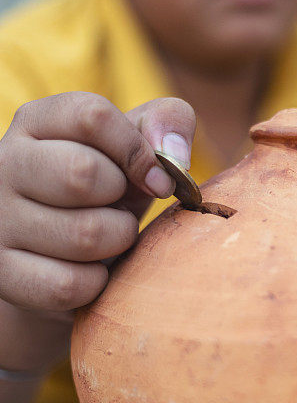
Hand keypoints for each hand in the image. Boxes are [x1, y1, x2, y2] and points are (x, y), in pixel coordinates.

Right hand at [0, 92, 195, 313]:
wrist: (63, 250)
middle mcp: (4, 163)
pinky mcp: (4, 275)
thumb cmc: (109, 187)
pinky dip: (96, 283)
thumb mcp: (137, 145)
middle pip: (81, 173)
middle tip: (119, 207)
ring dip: (117, 240)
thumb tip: (173, 155)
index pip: (91, 117)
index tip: (154, 177)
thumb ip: (168, 123)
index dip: (137, 151)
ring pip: (83, 235)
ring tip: (107, 236)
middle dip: (121, 198)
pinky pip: (68, 285)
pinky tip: (92, 270)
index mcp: (37, 122)